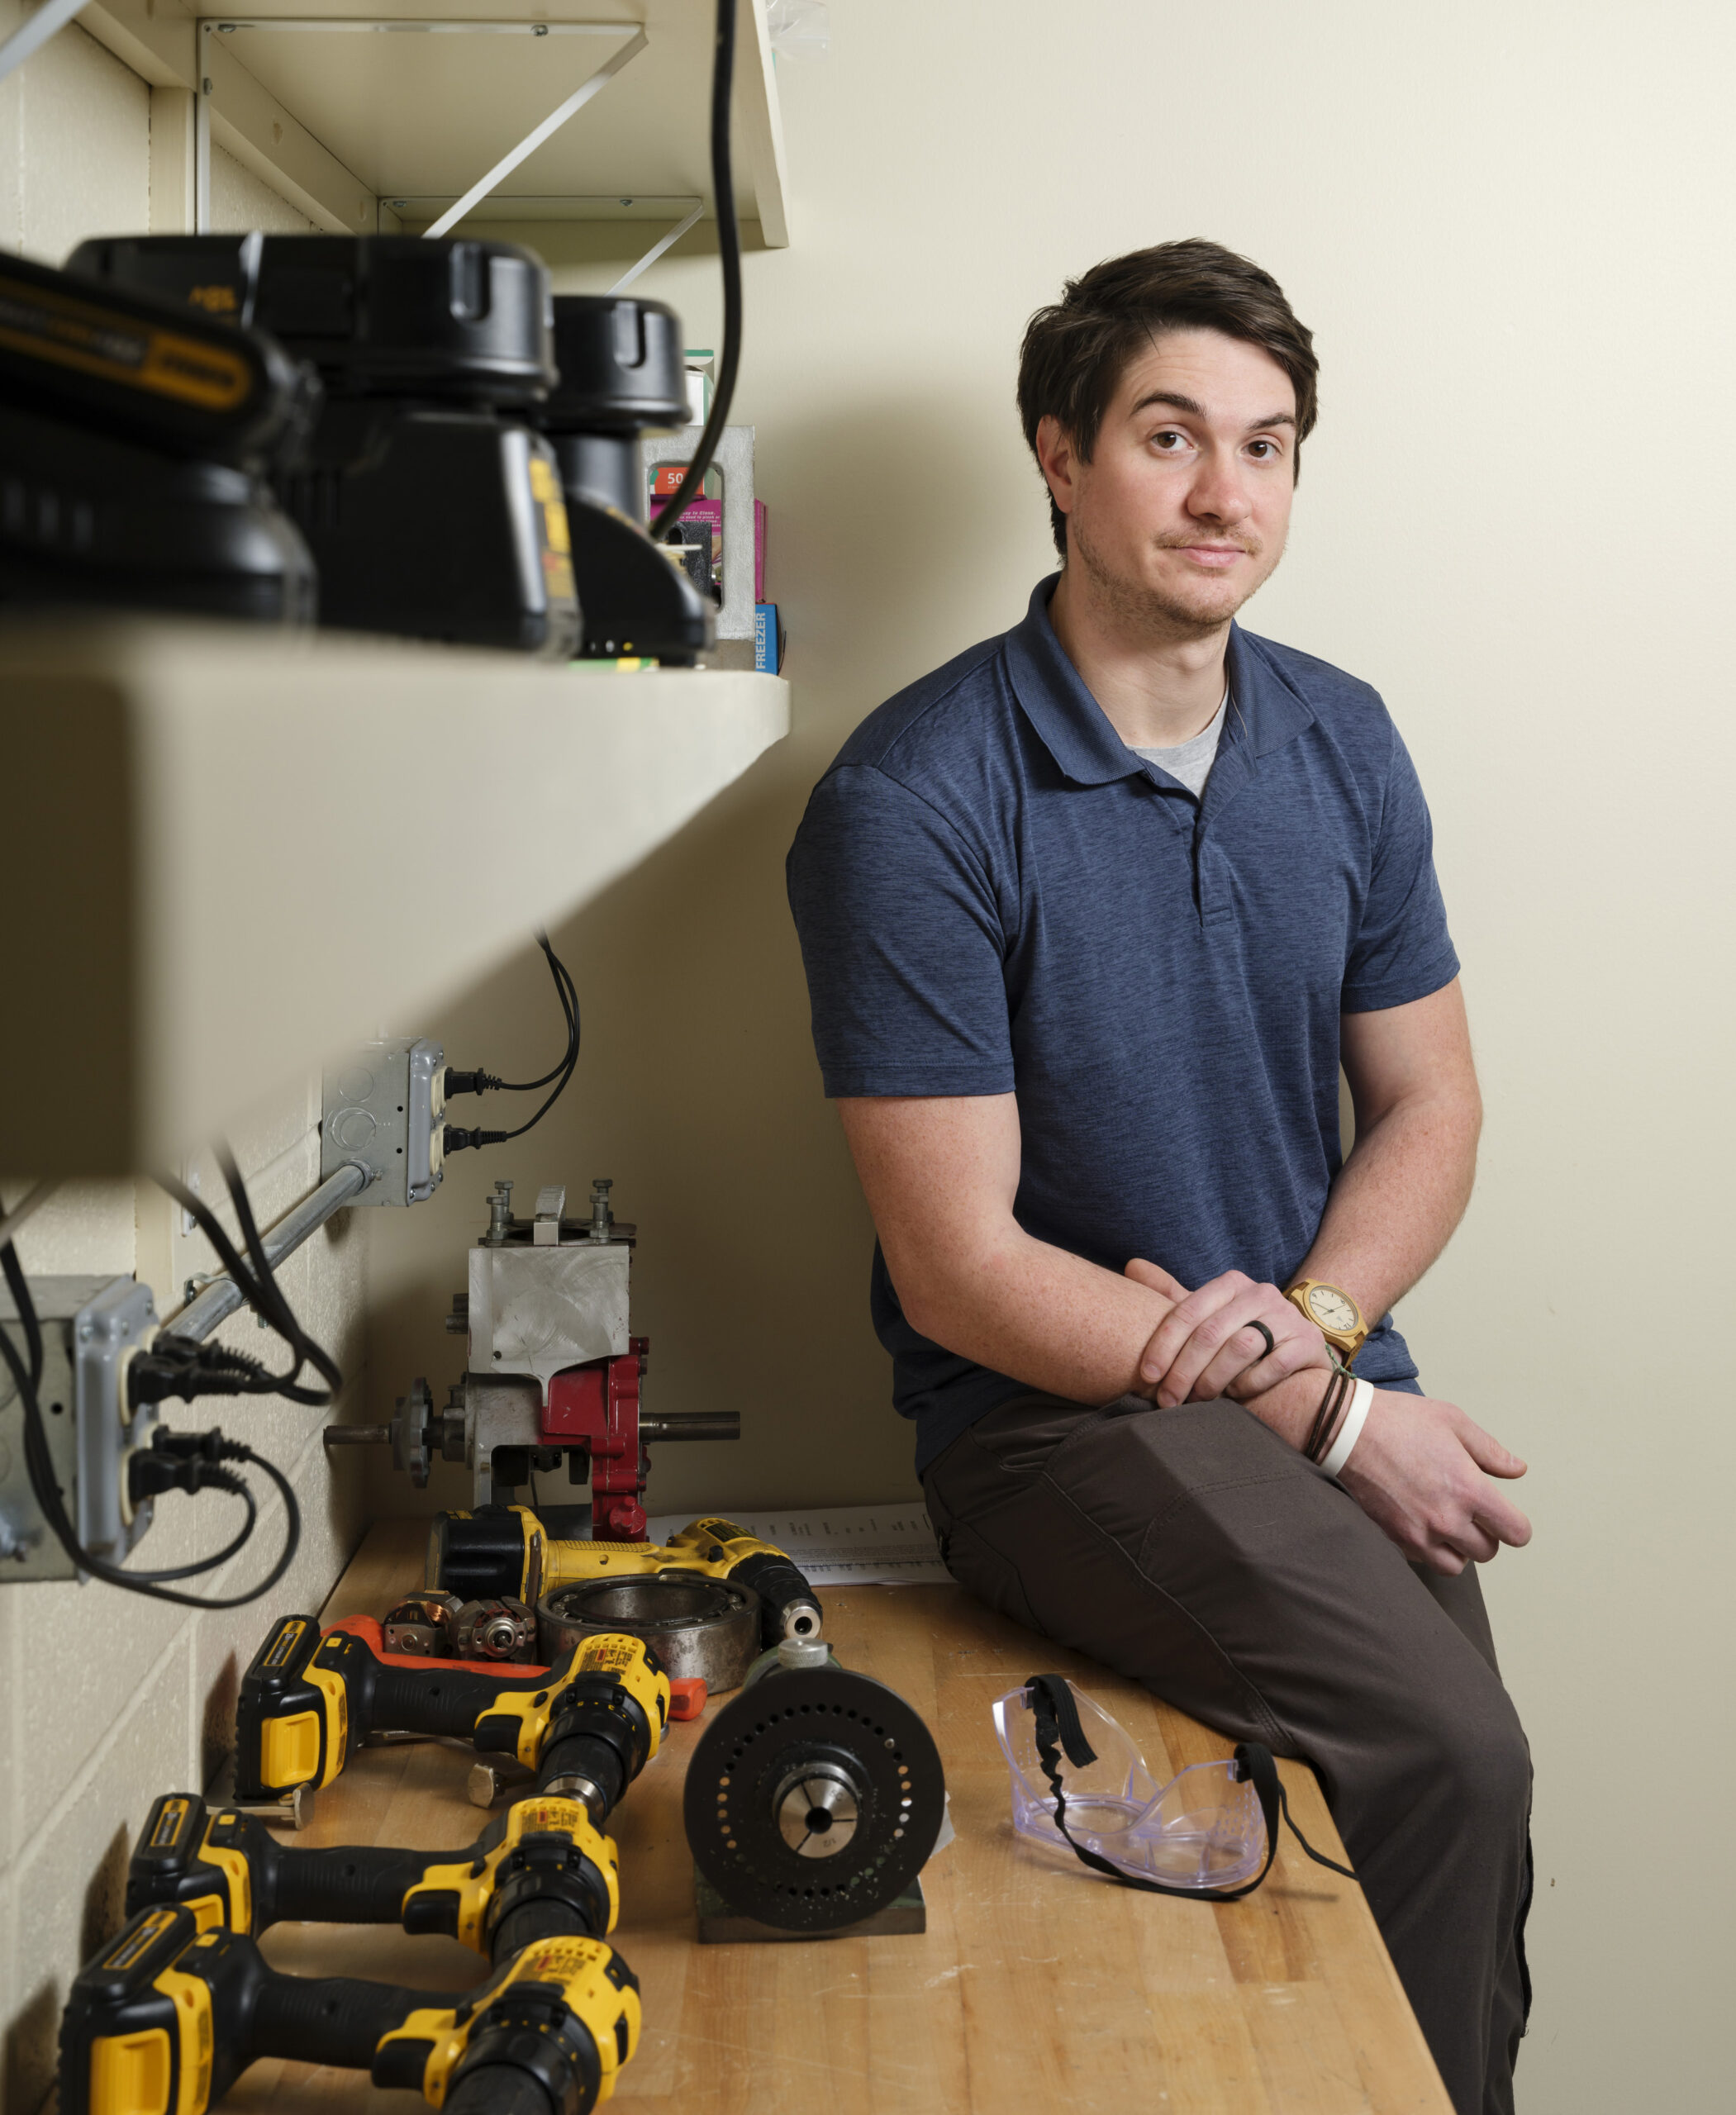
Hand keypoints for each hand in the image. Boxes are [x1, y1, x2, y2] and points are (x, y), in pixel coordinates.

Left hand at [1125, 1259, 1335, 1406]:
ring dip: (1213, 1380)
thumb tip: (1131, 1265)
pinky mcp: (1307, 1342)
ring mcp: (1287, 1317)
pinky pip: (1273, 1366)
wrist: (1299, 1351)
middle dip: (1183, 1371)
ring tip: (1198, 1400)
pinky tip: (1235, 1396)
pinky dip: (1249, 1384)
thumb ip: (1172, 1295)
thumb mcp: (1209, 1313)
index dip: (1163, 1345)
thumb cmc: (1242, 1334)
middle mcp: (1260, 1293)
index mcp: (1231, 1283)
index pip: (1188, 1311)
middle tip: (1168, 1400)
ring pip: (1240, 1348)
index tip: (1148, 1376)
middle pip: (1210, 1333)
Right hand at [1338, 1390, 1530, 1574]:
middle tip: (1472, 1513)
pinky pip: (1424, 1560)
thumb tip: (1517, 1470)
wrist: (1346, 1431)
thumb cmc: (1398, 1420)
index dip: (1516, 1526)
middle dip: (1486, 1534)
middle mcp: (1447, 1518)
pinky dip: (1430, 1548)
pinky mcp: (1394, 1537)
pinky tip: (1422, 1523)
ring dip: (1459, 1549)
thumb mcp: (1453, 1421)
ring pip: (1457, 1565)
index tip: (1506, 1517)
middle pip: (1487, 1552)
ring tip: (1448, 1524)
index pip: (1515, 1532)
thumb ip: (1491, 1451)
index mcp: (1469, 1488)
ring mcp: (1419, 1532)